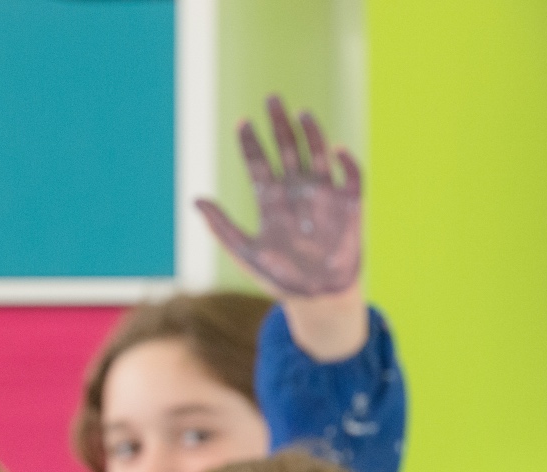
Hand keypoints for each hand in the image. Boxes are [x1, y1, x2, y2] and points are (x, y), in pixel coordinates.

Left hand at [196, 96, 360, 297]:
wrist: (317, 296)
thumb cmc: (280, 277)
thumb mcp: (245, 253)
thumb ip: (221, 227)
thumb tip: (195, 199)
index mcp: (271, 202)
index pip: (258, 164)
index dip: (250, 143)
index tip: (241, 122)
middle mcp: (296, 192)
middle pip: (287, 149)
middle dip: (280, 125)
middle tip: (272, 99)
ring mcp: (324, 195)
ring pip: (317, 154)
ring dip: (311, 133)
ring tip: (301, 113)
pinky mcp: (350, 205)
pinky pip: (351, 177)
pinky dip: (345, 163)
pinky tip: (335, 150)